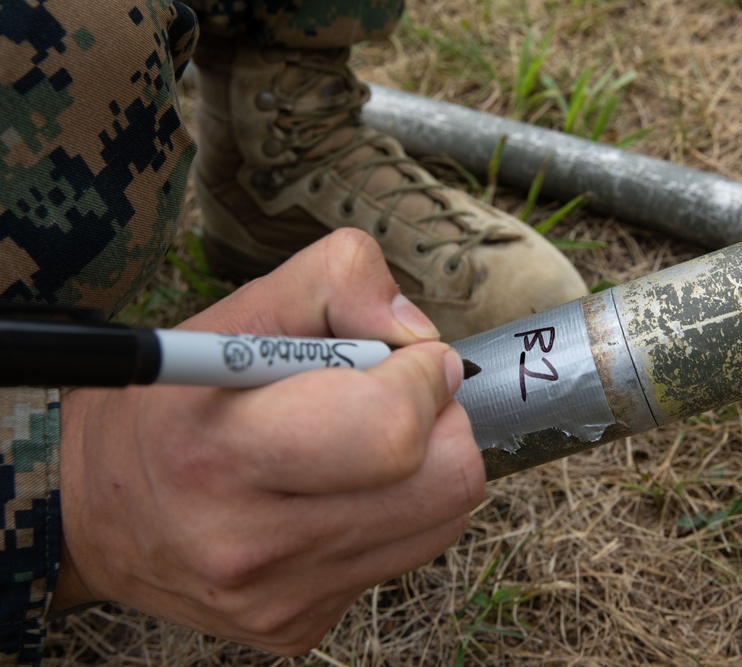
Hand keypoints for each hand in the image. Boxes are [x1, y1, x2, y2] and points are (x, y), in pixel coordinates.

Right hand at [53, 229, 485, 654]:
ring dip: (423, 471)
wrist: (92, 512)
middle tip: (394, 401)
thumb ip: (338, 282)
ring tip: (359, 447)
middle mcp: (253, 544)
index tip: (408, 359)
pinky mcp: (296, 626)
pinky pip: (401, 559)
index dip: (424, 379)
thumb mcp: (238, 312)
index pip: (393, 431)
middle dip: (440, 425)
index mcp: (226, 453)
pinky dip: (389, 516)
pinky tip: (333, 495)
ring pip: (441, 521)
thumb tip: (420, 332)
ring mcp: (279, 599)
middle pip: (447, 483)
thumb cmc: (169, 404)